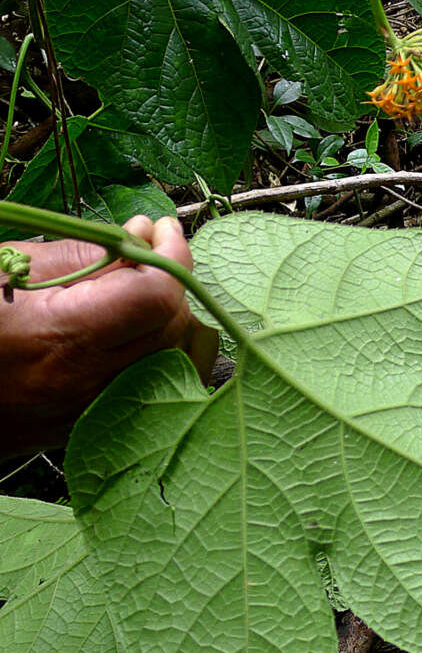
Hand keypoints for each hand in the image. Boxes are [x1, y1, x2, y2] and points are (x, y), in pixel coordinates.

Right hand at [0, 216, 218, 456]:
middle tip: (144, 246)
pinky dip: (155, 350)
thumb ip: (80, 252)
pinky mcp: (81, 425)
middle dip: (172, 279)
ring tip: (137, 281)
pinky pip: (147, 386)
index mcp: (63, 338)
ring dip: (169, 315)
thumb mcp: (6, 267)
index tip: (158, 227)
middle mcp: (84, 383)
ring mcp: (85, 412)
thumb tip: (135, 238)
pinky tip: (131, 323)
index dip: (172, 254)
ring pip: (171, 361)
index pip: (157, 296)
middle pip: (173, 328)